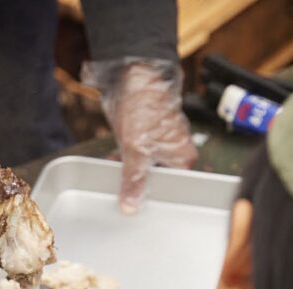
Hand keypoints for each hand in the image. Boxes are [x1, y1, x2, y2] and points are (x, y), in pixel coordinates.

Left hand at [85, 59, 197, 214]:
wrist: (133, 74)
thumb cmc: (145, 106)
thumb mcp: (137, 151)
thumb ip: (134, 180)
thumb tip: (131, 206)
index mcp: (183, 158)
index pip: (173, 190)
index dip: (154, 200)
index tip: (137, 210)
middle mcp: (174, 154)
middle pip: (157, 182)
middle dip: (138, 189)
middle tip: (121, 200)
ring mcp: (158, 145)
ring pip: (142, 170)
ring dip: (127, 176)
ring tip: (113, 185)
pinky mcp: (142, 137)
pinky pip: (133, 158)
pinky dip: (122, 163)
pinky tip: (109, 167)